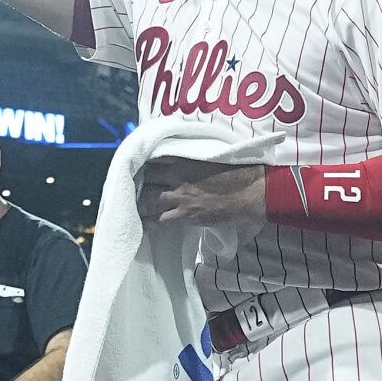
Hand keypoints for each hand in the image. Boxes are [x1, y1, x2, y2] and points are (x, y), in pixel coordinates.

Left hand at [137, 158, 266, 226]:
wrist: (249, 192)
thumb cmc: (235, 171)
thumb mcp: (210, 156)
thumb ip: (192, 156)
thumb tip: (180, 156)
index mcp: (183, 161)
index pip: (154, 160)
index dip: (145, 164)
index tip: (138, 166)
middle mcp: (177, 178)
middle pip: (148, 179)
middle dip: (139, 183)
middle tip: (131, 186)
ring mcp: (180, 198)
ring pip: (150, 200)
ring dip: (141, 202)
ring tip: (133, 204)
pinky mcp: (186, 216)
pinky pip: (161, 220)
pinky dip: (150, 222)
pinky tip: (142, 224)